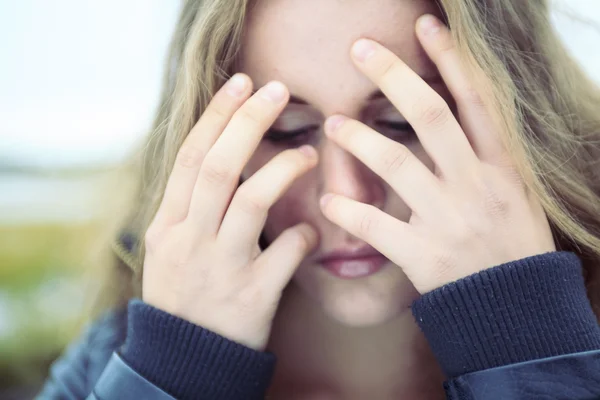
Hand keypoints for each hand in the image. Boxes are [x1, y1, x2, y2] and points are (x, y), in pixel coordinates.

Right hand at [142, 75, 318, 349]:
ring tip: (309, 153)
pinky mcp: (252, 298)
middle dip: (249, 122)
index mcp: (167, 225)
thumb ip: (190, 206)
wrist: (184, 362)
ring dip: (284, 170)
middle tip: (278, 90)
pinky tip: (312, 229)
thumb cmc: (183, 296)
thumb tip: (221, 155)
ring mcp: (220, 269)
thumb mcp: (169, 248)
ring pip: (251, 202)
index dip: (217, 116)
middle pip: (219, 167)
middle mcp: (190, 240)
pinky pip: (285, 254)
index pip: (191, 157)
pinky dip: (303, 235)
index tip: (242, 83)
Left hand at [319, 14, 555, 293]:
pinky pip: (378, 226)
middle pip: (432, 117)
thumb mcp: (515, 196)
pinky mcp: (425, 256)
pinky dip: (349, 211)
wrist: (517, 311)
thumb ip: (487, 159)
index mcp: (501, 168)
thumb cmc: (512, 249)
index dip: (451, 60)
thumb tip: (458, 116)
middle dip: (394, 78)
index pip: (476, 100)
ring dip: (359, 139)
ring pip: (397, 163)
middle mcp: (476, 184)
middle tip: (360, 50)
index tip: (425, 26)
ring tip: (332, 123)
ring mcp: (450, 219)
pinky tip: (328, 202)